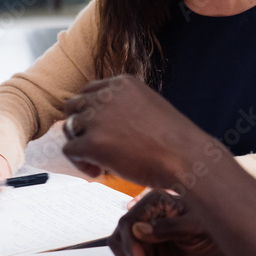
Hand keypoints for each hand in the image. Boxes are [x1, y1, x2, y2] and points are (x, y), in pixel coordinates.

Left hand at [62, 75, 222, 189]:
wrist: (186, 158)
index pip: (90, 90)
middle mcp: (107, 95)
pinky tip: (98, 171)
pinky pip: (70, 150)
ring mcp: (98, 118)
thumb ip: (127, 106)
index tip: (102, 129)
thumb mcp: (150, 106)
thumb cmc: (175, 140)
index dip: (91, 111)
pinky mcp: (92, 142)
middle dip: (80, 125)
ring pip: (69, 127)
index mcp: (122, 83)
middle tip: (95, 145)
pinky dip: (80, 163)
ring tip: (98, 161)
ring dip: (80, 144)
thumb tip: (107, 122)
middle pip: (74, 105)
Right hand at [109, 189, 223, 255]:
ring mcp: (143, 240)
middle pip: (119, 241)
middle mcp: (144, 220)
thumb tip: (138, 229)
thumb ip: (169, 227)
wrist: (221, 251)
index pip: (127, 223)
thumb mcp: (196, 226)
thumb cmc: (212, 230)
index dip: (130, 246)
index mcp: (154, 204)